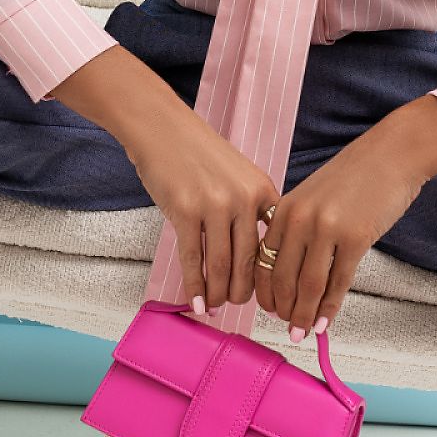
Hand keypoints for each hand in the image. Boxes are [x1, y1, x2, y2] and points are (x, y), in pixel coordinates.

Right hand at [124, 90, 279, 313]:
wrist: (163, 129)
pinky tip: (195, 301)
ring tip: (213, 306)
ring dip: (218, 293)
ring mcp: (215, 204)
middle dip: (243, 291)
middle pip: (249, 261)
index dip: (269, 275)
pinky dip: (195, 285)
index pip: (273, 243)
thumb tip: (249, 257)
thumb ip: (249, 209)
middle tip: (235, 306)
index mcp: (263, 189)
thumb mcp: (238, 175)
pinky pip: (193, 258)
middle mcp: (244, 198)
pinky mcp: (185, 210)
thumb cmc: (198, 155)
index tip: (265, 295)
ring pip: (221, 265)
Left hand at [253, 118, 427, 339]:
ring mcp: (327, 229)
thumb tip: (291, 274)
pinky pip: (338, 283)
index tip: (269, 309)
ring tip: (302, 332)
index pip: (263, 260)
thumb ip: (297, 227)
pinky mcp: (355, 239)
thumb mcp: (313, 195)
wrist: (392, 155)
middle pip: (283, 278)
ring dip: (303, 315)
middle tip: (288, 327)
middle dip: (283, 309)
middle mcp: (300, 218)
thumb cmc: (356, 176)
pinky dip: (329, 308)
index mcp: (285, 207)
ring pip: (308, 286)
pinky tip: (325, 322)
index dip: (265, 291)